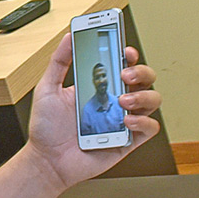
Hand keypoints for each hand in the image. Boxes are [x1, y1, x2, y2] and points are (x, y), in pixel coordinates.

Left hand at [25, 34, 161, 190]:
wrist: (46, 161)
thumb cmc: (46, 128)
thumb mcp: (47, 88)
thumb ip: (59, 62)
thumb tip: (69, 36)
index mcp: (97, 86)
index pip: (121, 64)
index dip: (128, 54)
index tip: (124, 49)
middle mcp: (113, 101)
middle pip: (143, 78)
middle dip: (141, 71)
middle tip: (125, 73)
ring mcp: (122, 120)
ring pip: (152, 100)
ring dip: (143, 95)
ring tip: (122, 100)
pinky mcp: (127, 141)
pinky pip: (149, 128)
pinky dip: (143, 122)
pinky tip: (125, 121)